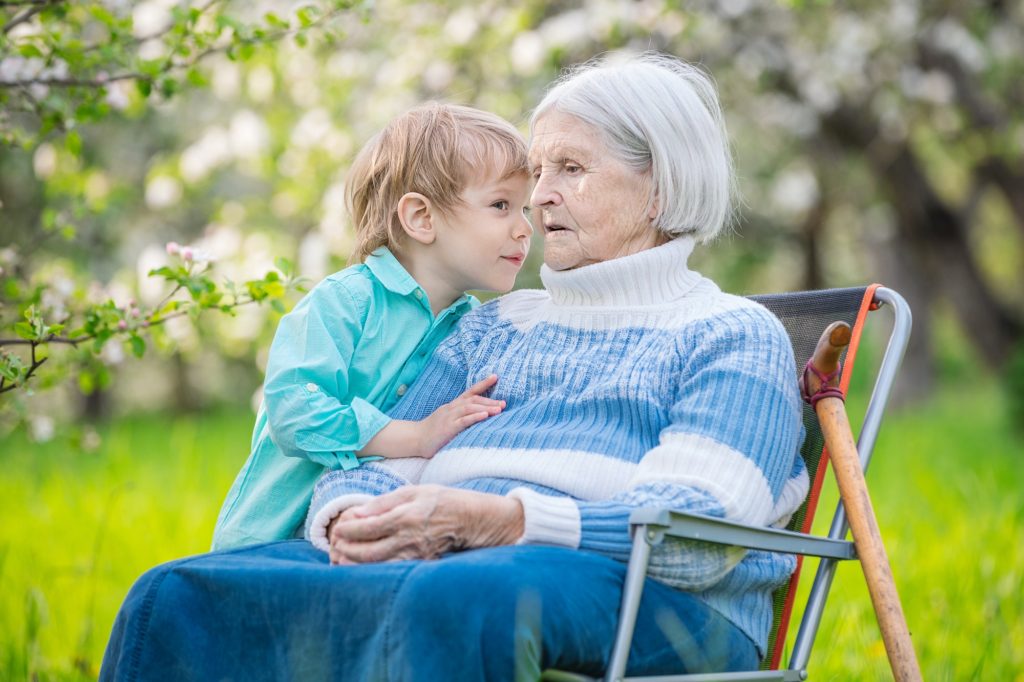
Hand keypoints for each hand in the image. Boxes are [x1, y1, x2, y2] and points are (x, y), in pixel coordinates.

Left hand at [327, 485, 523, 564]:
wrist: (473, 520)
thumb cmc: (443, 501)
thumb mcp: (415, 491)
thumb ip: (385, 502)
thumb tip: (359, 512)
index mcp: (405, 517)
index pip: (367, 527)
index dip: (349, 530)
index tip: (338, 529)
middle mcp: (408, 538)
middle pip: (368, 551)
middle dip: (347, 550)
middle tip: (335, 546)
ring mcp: (415, 555)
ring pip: (378, 566)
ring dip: (356, 564)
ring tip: (342, 559)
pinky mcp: (421, 564)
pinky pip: (392, 571)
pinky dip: (374, 571)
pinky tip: (363, 567)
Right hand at [357, 375, 503, 458]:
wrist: (414, 439)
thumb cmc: (432, 432)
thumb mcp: (447, 420)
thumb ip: (460, 417)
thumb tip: (478, 417)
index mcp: (452, 406)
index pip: (470, 392)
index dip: (483, 384)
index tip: (495, 376)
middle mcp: (451, 408)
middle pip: (473, 400)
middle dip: (490, 401)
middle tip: (504, 403)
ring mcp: (449, 417)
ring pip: (469, 408)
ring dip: (486, 407)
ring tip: (499, 409)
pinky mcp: (447, 428)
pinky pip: (462, 421)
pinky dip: (474, 417)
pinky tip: (485, 416)